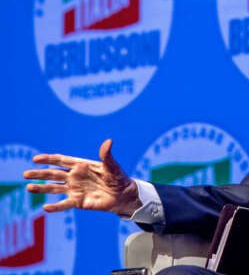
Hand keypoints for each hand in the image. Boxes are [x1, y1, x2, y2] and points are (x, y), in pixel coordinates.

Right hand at [23, 139, 141, 216]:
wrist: (123, 195)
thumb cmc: (118, 178)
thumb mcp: (113, 166)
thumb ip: (107, 156)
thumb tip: (109, 141)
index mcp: (81, 165)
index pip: (62, 161)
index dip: (49, 159)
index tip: (35, 159)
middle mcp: (75, 177)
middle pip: (54, 174)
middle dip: (40, 173)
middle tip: (25, 174)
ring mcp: (75, 189)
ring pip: (54, 188)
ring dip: (42, 188)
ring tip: (29, 187)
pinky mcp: (78, 202)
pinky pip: (64, 204)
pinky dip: (55, 207)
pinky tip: (45, 208)